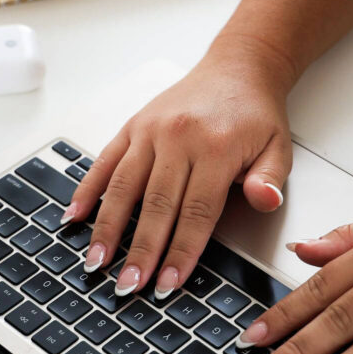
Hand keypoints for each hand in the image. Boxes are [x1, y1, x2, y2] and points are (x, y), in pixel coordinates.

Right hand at [65, 43, 293, 299]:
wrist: (237, 68)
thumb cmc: (256, 114)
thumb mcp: (279, 147)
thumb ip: (270, 179)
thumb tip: (265, 201)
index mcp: (217, 148)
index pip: (196, 212)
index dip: (180, 252)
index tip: (167, 284)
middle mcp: (179, 138)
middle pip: (156, 205)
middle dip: (140, 250)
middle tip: (128, 285)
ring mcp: (151, 130)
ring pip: (124, 187)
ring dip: (107, 228)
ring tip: (96, 263)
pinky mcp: (133, 126)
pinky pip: (105, 161)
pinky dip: (87, 190)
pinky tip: (73, 217)